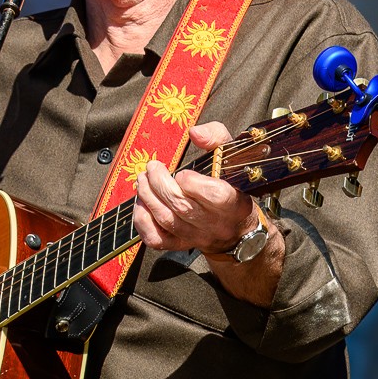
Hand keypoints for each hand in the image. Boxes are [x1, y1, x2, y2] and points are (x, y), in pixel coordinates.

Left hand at [133, 122, 257, 255]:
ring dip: (148, 197)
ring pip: (167, 220)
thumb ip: (216, 138)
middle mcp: (214, 223)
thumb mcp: (231, 157)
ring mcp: (196, 237)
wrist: (236, 228)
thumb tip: (195, 133)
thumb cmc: (232, 186)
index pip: (213, 195)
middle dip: (160, 184)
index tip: (182, 172)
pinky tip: (141, 204)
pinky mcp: (181, 245)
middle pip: (182, 206)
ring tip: (142, 180)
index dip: (192, 182)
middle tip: (151, 168)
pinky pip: (156, 239)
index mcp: (233, 202)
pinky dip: (143, 222)